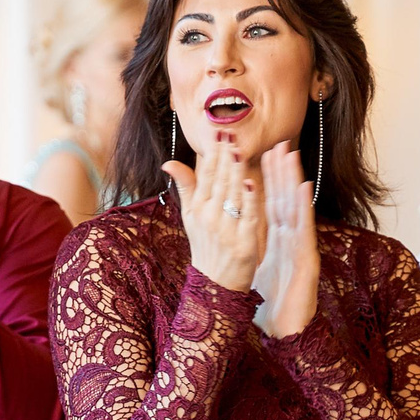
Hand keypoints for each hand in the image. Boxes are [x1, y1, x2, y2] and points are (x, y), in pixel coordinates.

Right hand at [165, 144, 263, 291]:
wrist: (215, 286)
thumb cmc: (205, 246)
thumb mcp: (190, 217)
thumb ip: (185, 186)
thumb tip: (169, 162)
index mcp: (198, 208)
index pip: (206, 175)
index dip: (213, 154)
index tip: (219, 133)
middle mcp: (209, 217)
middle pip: (218, 182)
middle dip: (224, 157)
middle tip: (230, 133)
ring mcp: (226, 230)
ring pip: (231, 196)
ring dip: (235, 173)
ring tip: (238, 151)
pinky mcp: (243, 243)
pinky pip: (247, 217)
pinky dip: (248, 200)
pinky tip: (251, 183)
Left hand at [259, 141, 319, 335]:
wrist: (286, 331)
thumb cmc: (272, 303)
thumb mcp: (255, 269)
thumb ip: (248, 246)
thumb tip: (235, 233)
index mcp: (277, 241)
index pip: (271, 204)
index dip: (268, 179)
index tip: (263, 153)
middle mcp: (290, 240)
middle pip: (285, 200)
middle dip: (282, 171)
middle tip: (279, 142)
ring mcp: (300, 248)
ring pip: (296, 209)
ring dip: (294, 181)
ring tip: (291, 156)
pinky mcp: (307, 260)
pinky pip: (304, 230)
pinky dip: (304, 209)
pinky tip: (303, 189)